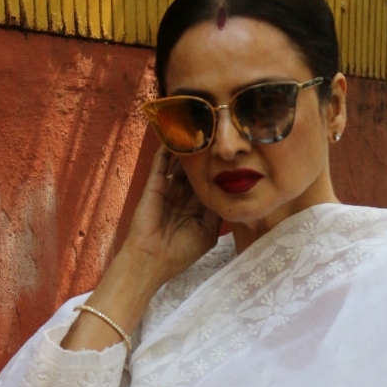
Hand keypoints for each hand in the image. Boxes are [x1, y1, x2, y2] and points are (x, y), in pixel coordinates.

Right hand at [122, 146, 220, 286]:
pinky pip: (161, 163)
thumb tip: (230, 189)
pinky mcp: (154, 184)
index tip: (234, 154)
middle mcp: (183, 196)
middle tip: (219, 133)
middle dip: (206, 155)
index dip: (221, 170)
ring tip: (201, 127)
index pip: (211, 184)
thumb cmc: (181, 252)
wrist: (152, 259)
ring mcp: (168, 189)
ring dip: (189, 149)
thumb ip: (217, 210)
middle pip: (197, 170)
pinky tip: (177, 132)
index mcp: (197, 208)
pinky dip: (168, 149)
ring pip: (180, 164)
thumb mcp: (207, 232)